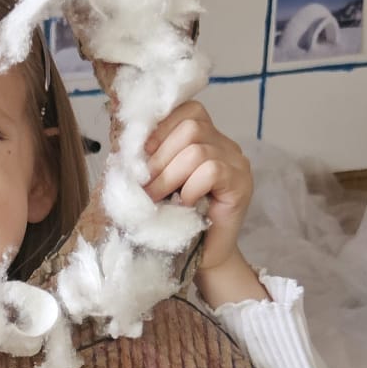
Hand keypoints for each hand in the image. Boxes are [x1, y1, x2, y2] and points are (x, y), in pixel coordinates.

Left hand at [142, 101, 264, 305]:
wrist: (201, 257)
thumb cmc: (175, 220)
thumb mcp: (156, 182)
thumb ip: (148, 158)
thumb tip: (125, 138)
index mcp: (206, 137)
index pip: (188, 110)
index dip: (160, 127)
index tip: (140, 154)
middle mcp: (225, 144)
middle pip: (191, 126)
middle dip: (159, 157)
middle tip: (145, 186)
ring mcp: (237, 162)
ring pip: (198, 150)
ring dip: (169, 176)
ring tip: (157, 198)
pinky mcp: (242, 184)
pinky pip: (212, 171)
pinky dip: (190, 188)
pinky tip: (185, 204)